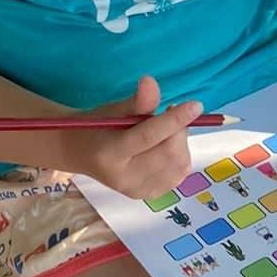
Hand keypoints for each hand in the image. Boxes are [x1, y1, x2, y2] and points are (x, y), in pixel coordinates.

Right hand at [55, 75, 200, 201]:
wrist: (80, 154)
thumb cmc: (97, 126)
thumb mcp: (114, 110)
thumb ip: (137, 101)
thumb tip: (151, 81)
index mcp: (109, 153)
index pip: (148, 136)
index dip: (174, 120)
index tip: (196, 105)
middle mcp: (123, 177)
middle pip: (168, 153)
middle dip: (179, 130)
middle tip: (171, 114)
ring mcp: (136, 190)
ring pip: (178, 165)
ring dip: (181, 143)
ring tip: (166, 131)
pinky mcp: (147, 195)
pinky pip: (178, 175)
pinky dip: (180, 157)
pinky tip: (166, 147)